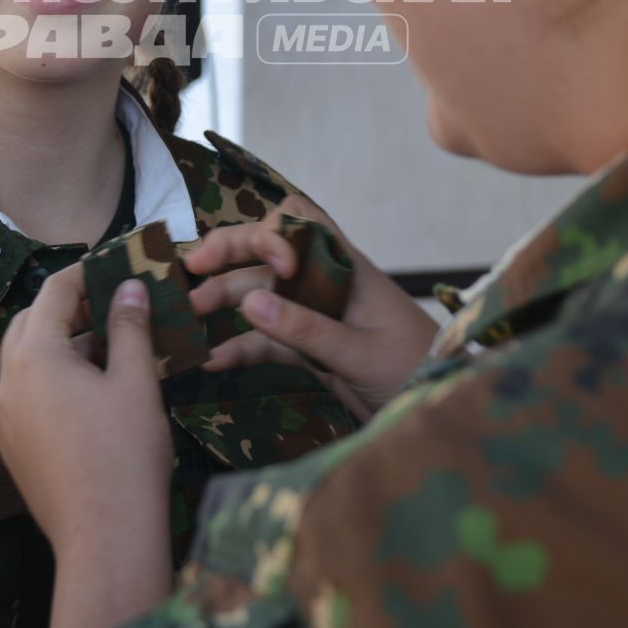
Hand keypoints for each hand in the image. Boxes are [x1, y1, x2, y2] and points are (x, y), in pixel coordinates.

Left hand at [0, 267, 172, 627]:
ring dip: (62, 345)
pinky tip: (92, 395)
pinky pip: (26, 396)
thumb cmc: (125, 453)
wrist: (104, 537)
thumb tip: (129, 287)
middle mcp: (7, 382)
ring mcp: (5, 418)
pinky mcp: (12, 448)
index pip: (53, 293)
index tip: (115, 266)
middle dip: (68, 309)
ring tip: (110, 350)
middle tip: (112, 306)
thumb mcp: (135, 382)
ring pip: (26, 361)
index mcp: (35, 356)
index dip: (85, 273)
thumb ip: (130, 327)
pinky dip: (53, 380)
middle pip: (30, 324)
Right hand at [185, 195, 437, 419]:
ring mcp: (316, 315)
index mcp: (345, 267)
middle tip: (189, 270)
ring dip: (225, 301)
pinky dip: (241, 347)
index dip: (273, 232)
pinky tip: (214, 361)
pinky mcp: (311, 349)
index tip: (273, 266)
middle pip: (268, 254)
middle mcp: (325, 282)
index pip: (300, 221)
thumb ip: (306, 330)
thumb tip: (248, 302)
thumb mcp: (361, 353)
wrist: (441, 407)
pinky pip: (268, 340)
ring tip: (187, 318)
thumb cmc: (416, 370)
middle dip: (228, 256)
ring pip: (260, 296)